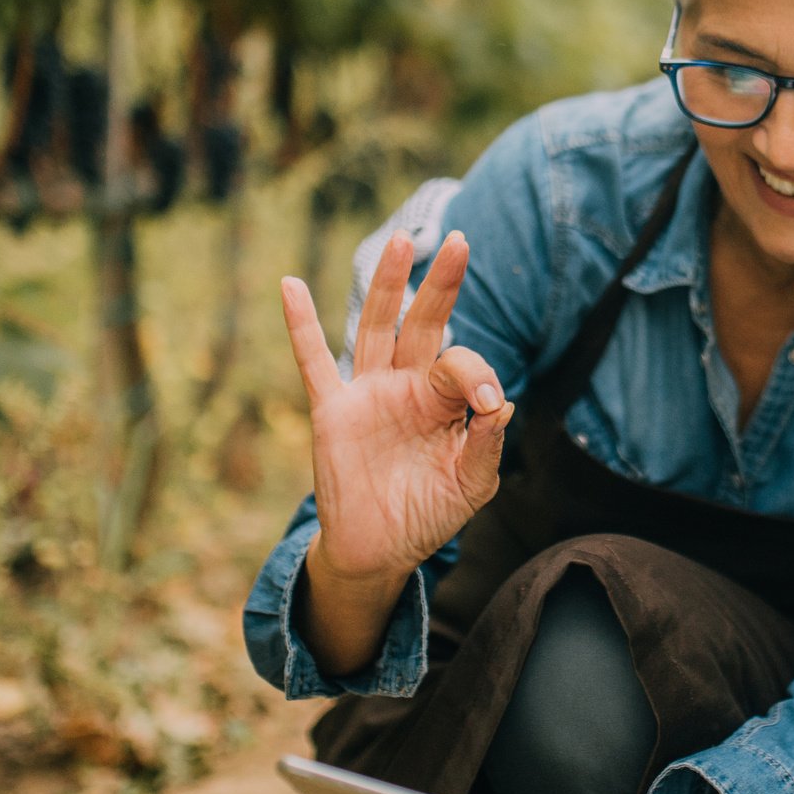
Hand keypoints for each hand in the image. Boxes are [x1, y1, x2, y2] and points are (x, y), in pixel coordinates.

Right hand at [281, 231, 513, 665]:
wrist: (379, 552)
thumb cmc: (429, 512)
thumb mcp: (472, 484)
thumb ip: (487, 445)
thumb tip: (502, 403)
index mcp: (444, 399)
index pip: (462, 364)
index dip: (479, 376)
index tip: (490, 408)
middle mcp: (406, 385)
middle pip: (424, 323)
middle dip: (442, 284)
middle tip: (461, 240)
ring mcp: (368, 394)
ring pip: (377, 327)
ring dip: (388, 285)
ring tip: (401, 241)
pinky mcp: (333, 412)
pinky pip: (312, 361)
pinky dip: (300, 324)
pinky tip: (290, 284)